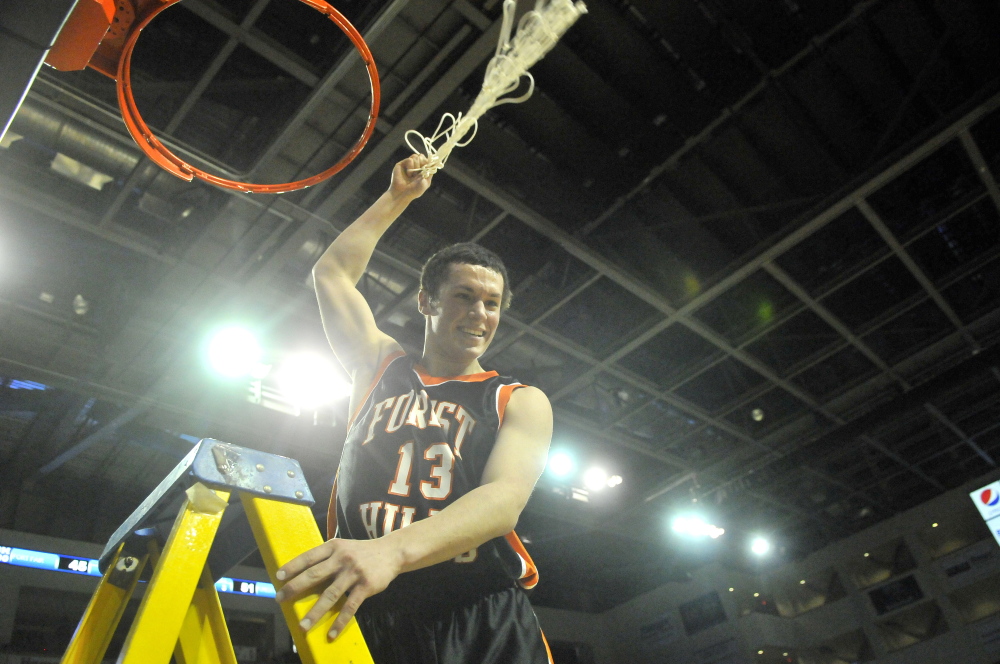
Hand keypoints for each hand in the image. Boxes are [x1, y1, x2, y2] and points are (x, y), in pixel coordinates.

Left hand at [274, 537, 402, 639]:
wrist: (392, 552)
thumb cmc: (362, 552)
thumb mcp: (344, 547)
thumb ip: (327, 557)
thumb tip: (303, 574)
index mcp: (334, 547)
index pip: (309, 557)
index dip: (293, 567)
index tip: (278, 577)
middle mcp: (342, 559)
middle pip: (314, 575)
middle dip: (295, 588)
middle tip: (280, 599)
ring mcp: (354, 573)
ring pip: (330, 595)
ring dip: (315, 612)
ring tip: (303, 625)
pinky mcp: (366, 586)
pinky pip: (350, 607)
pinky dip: (340, 622)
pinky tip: (332, 633)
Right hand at [389, 154, 432, 201]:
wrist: (403, 194)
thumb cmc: (415, 190)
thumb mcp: (426, 182)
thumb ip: (430, 171)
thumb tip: (434, 162)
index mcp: (422, 170)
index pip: (426, 160)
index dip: (428, 162)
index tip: (427, 168)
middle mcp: (415, 166)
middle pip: (421, 156)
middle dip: (422, 164)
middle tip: (419, 173)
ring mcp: (408, 165)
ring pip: (416, 156)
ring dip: (416, 167)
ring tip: (412, 176)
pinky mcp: (401, 164)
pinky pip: (410, 159)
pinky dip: (410, 167)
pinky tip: (408, 175)